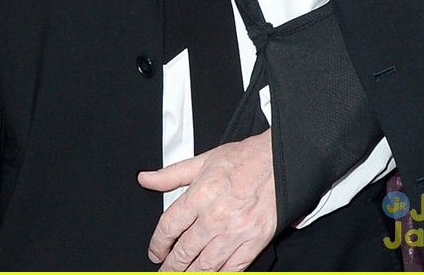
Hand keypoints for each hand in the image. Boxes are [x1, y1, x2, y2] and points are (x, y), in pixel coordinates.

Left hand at [137, 132, 276, 270]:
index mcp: (200, 196)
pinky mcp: (254, 243)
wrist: (277, 163)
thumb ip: (170, 174)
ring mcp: (235, 233)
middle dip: (171, 265)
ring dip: (191, 274)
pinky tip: (210, 274)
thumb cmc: (241, 160)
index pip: (169, 227)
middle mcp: (215, 217)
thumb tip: (146, 179)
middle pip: (185, 251)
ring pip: (206, 264)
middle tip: (164, 271)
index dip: (157, 244)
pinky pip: (232, 268)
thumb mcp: (201, 161)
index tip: (155, 251)